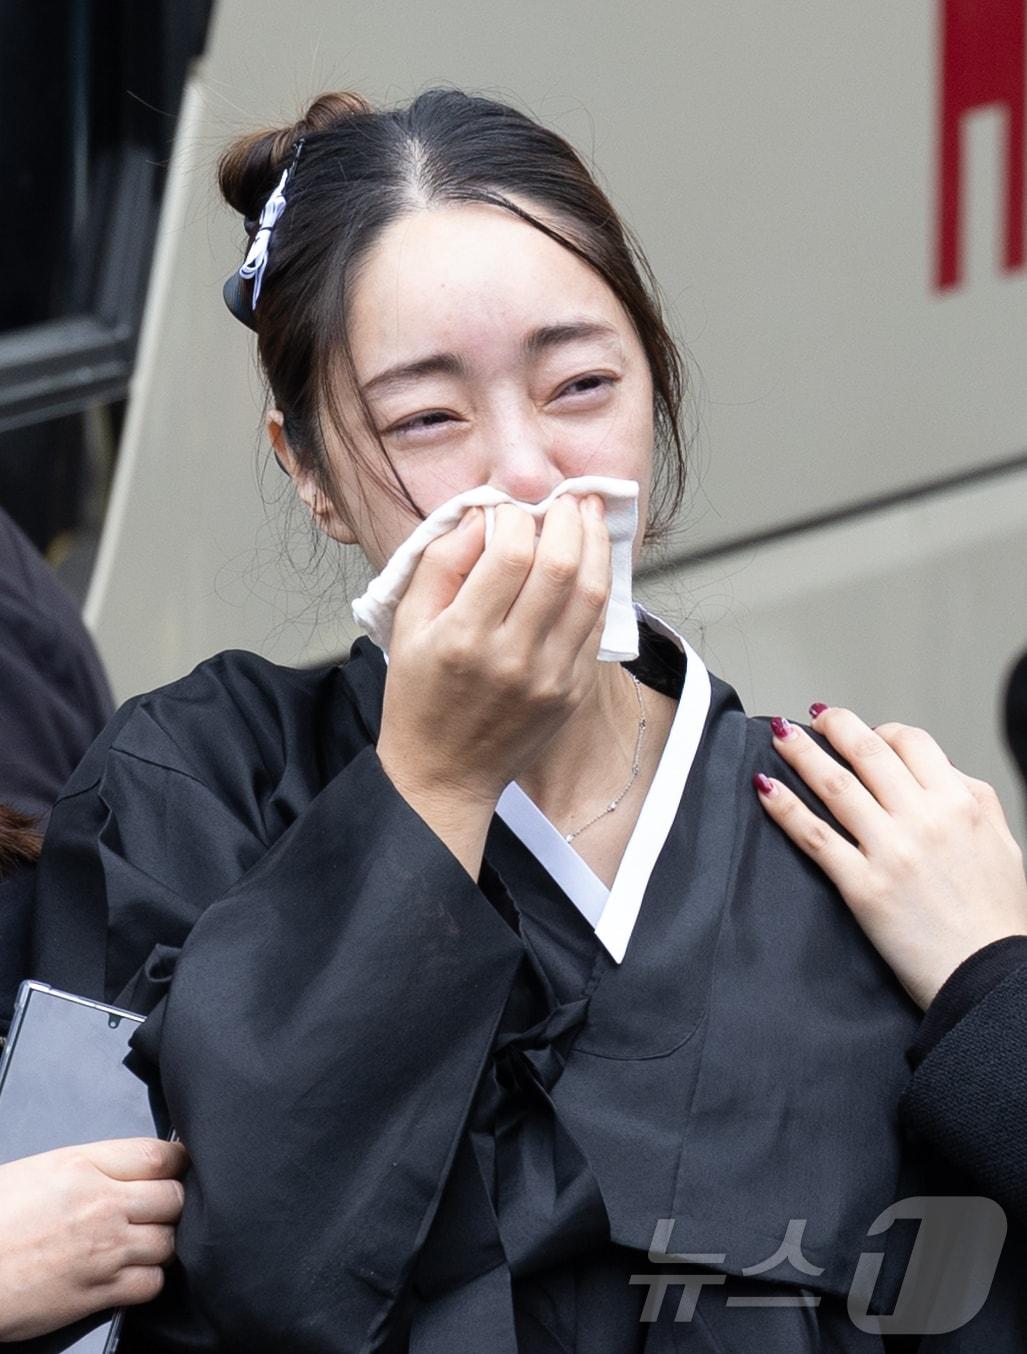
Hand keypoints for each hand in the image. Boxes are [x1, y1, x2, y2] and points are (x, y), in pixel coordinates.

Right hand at [0, 1137, 187, 1341]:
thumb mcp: (43, 1170)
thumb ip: (94, 1165)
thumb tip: (132, 1167)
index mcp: (86, 1166)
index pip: (159, 1155)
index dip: (180, 1161)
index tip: (181, 1167)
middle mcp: (103, 1204)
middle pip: (175, 1198)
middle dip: (174, 1202)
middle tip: (162, 1208)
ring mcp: (105, 1250)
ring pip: (169, 1241)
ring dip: (163, 1241)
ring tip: (145, 1240)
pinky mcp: (98, 1292)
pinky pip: (152, 1284)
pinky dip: (150, 1278)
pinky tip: (134, 1271)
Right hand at [377, 495, 610, 874]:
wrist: (445, 773)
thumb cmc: (419, 697)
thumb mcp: (407, 624)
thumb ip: (441, 563)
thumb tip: (480, 516)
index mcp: (465, 637)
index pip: (511, 553)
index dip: (517, 516)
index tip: (509, 510)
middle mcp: (513, 657)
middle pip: (561, 566)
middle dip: (568, 518)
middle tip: (565, 499)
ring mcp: (550, 677)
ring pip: (591, 592)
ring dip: (595, 544)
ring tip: (588, 516)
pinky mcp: (572, 691)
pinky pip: (597, 626)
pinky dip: (598, 586)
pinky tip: (590, 563)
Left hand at [753, 706, 1026, 1008]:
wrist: (990, 978)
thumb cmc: (998, 918)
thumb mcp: (1003, 843)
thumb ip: (973, 798)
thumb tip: (940, 769)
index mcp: (961, 803)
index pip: (912, 742)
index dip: (882, 730)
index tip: (864, 732)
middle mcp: (924, 819)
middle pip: (867, 753)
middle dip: (835, 727)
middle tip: (815, 717)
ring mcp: (891, 851)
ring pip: (835, 785)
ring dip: (801, 753)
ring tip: (779, 734)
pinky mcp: (863, 886)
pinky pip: (815, 836)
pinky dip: (785, 807)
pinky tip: (765, 787)